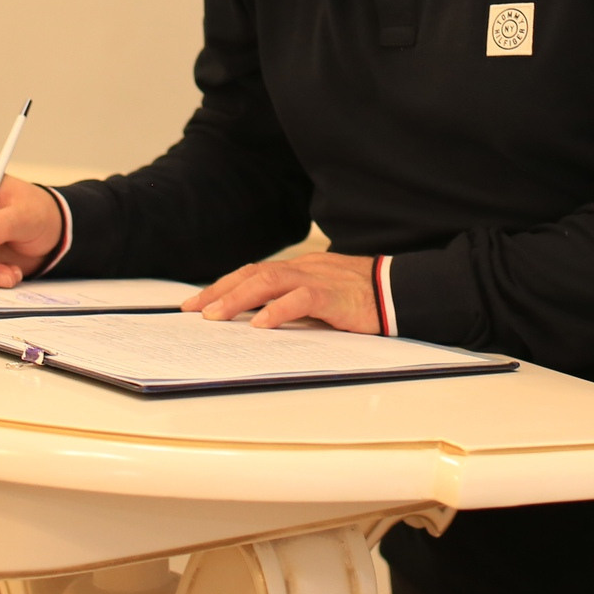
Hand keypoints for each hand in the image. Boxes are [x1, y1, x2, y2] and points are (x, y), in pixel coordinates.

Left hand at [184, 252, 379, 331]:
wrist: (398, 291)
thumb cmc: (361, 297)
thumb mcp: (321, 297)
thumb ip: (294, 302)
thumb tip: (259, 319)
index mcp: (300, 269)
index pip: (254, 272)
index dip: (224, 285)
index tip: (197, 302)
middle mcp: (304, 269)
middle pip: (254, 274)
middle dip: (221, 291)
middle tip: (195, 310)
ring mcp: (318, 279)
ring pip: (270, 281)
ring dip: (239, 298)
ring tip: (215, 315)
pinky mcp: (333, 296)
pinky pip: (301, 299)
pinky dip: (278, 310)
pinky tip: (260, 324)